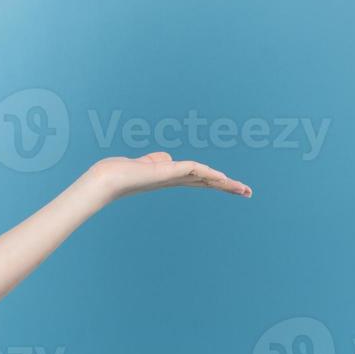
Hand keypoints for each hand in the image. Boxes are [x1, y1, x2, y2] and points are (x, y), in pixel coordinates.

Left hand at [91, 151, 252, 202]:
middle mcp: (173, 180)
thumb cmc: (119, 173)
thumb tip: (168, 160)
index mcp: (170, 179)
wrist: (106, 180)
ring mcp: (171, 177)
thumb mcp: (143, 164)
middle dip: (227, 187)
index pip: (198, 180)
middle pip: (206, 182)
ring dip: (225, 183)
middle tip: (248, 193)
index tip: (232, 186)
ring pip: (204, 178)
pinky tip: (223, 177)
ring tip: (244, 189)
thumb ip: (157, 161)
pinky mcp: (168, 172)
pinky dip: (209, 173)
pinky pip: (194, 170)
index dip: (215, 182)